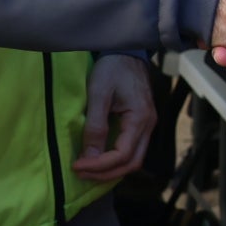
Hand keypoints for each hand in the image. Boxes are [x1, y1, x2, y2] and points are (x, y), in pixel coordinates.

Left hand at [72, 55, 156, 183]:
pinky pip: (132, 149)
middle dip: (105, 173)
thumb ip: (95, 126)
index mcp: (140, 118)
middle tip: (80, 173)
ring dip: (111, 169)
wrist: (126, 51)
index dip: (99, 165)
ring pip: (134, 159)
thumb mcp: (99, 94)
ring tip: (87, 169)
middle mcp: (149, 125)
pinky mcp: (141, 123)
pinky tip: (98, 159)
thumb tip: (89, 157)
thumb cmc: (112, 69)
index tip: (76, 165)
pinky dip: (115, 160)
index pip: (122, 154)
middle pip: (132, 163)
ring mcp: (147, 124)